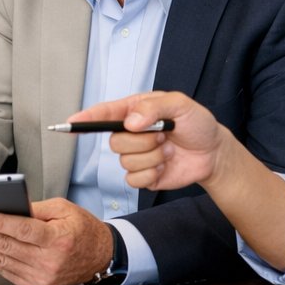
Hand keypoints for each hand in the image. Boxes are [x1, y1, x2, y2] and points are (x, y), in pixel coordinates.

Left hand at [0, 197, 112, 284]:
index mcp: (59, 239)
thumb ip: (35, 209)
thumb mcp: (63, 209)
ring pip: (3, 261)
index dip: (0, 224)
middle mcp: (50, 261)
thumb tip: (6, 206)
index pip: (24, 231)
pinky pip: (6, 272)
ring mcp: (42, 276)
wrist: (100, 257)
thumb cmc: (82, 229)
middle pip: (7, 247)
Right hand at [68, 91, 226, 191]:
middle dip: (143, 141)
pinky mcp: (142, 175)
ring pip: (125, 161)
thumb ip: (153, 108)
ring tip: (169, 150)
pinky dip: (152, 174)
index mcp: (134, 111)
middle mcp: (130, 133)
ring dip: (152, 157)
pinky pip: (133, 179)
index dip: (86, 118)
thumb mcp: (180, 105)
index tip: (72, 121)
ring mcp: (135, 155)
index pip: (104, 114)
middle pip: (114, 141)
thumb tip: (129, 122)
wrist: (212, 153)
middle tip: (164, 135)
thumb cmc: (197, 124)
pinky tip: (164, 166)